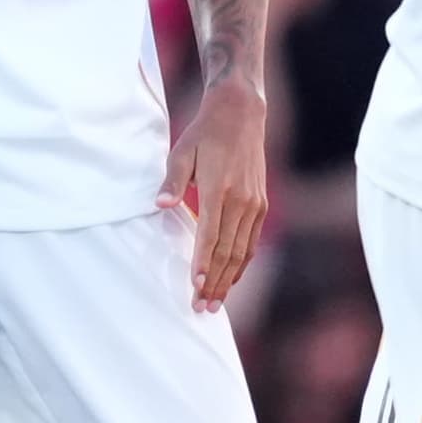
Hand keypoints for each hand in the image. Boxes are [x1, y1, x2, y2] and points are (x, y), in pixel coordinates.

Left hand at [163, 76, 268, 309]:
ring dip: (228, 279)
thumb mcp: (182, 152)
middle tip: (202, 308)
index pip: (210, 235)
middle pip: (228, 251)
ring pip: (242, 251)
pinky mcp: (261, 204)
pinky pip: (251, 241)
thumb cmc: (204, 134)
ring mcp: (254, 203)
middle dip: (215, 282)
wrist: (240, 114)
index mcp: (219, 189)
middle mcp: (241, 200)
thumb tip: (160, 205)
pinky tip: (230, 278)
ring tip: (216, 302)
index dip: (203, 264)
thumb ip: (172, 182)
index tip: (196, 287)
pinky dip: (241, 263)